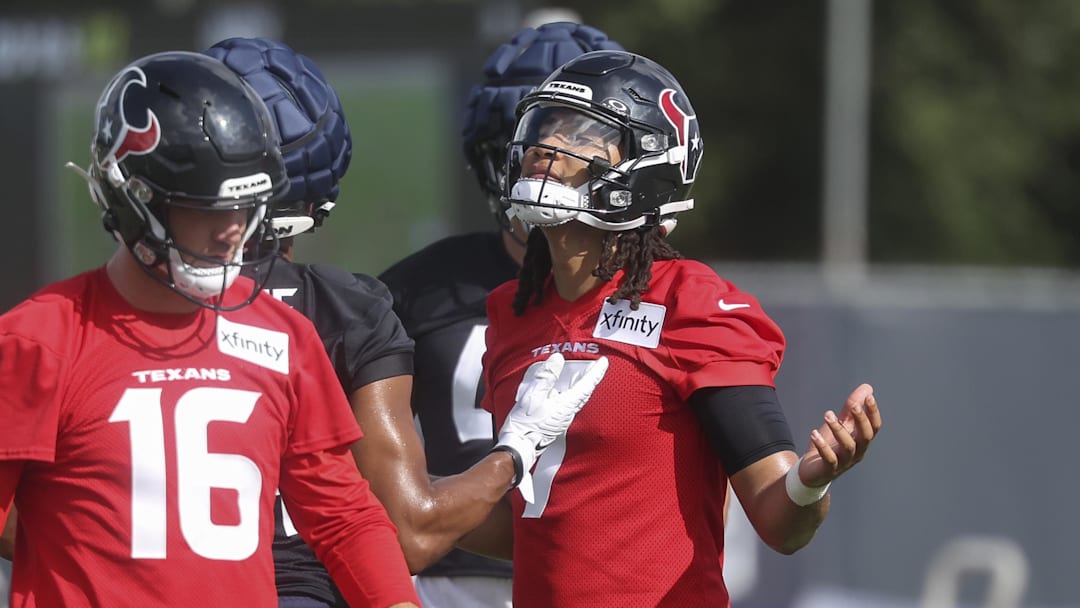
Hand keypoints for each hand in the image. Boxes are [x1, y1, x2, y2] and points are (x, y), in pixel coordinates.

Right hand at [495, 352, 608, 502]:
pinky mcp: (556, 422)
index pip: (586, 385)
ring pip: (576, 398)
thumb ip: (546, 376)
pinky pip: (567, 403)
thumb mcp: (533, 395)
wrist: (519, 446)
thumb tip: (558, 360)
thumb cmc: (525, 423)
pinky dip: (569, 393)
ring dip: (580, 385)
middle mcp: (568, 412)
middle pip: (584, 391)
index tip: (604, 362)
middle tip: (596, 366)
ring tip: (581, 374)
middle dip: (591, 377)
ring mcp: (562, 418)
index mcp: (566, 405)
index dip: (596, 372)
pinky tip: (561, 390)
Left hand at [797, 383, 882, 487]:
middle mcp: (857, 452)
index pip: (874, 428)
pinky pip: (830, 458)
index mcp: (861, 441)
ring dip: (839, 429)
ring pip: (848, 446)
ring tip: (827, 414)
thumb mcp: (840, 425)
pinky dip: (823, 446)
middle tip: (853, 404)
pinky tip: (814, 434)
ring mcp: (844, 462)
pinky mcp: (829, 469)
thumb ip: (851, 409)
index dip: (873, 413)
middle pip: (865, 437)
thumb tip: (867, 389)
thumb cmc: (830, 446)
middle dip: (860, 420)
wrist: (812, 471)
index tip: (869, 397)